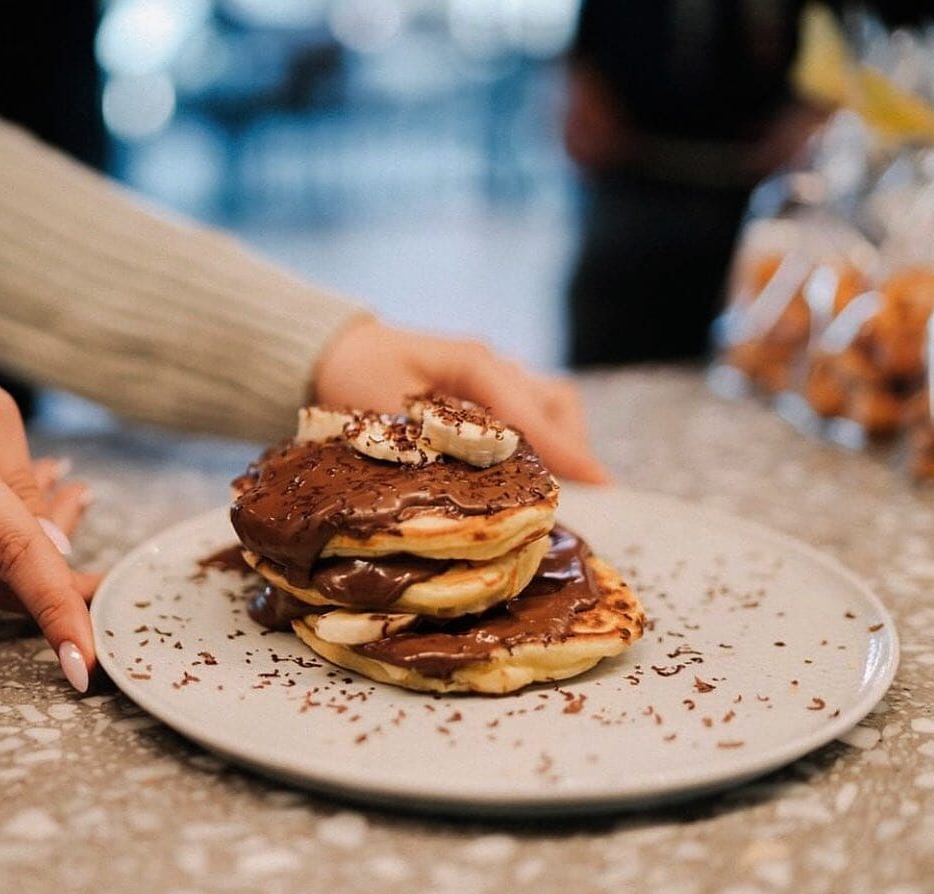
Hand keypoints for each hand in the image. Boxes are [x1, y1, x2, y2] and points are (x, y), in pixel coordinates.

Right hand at [0, 346, 96, 691]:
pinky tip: (34, 496)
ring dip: (40, 544)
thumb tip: (54, 550)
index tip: (83, 662)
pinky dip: (8, 537)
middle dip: (63, 563)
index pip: (13, 555)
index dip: (55, 611)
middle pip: (4, 575)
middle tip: (88, 509)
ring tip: (66, 488)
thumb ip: (20, 483)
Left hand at [315, 319, 610, 482]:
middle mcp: (493, 366)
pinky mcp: (485, 391)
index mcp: (473, 365)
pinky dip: (536, 443)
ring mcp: (492, 376)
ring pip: (550, 407)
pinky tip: (521, 478)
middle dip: (569, 451)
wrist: (331, 353)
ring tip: (547, 492)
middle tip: (575, 500)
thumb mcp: (385, 417)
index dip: (568, 454)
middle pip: (556, 407)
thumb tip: (479, 487)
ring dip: (557, 446)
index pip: (534, 415)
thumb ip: (432, 446)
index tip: (602, 488)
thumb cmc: (353, 380)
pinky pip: (528, 413)